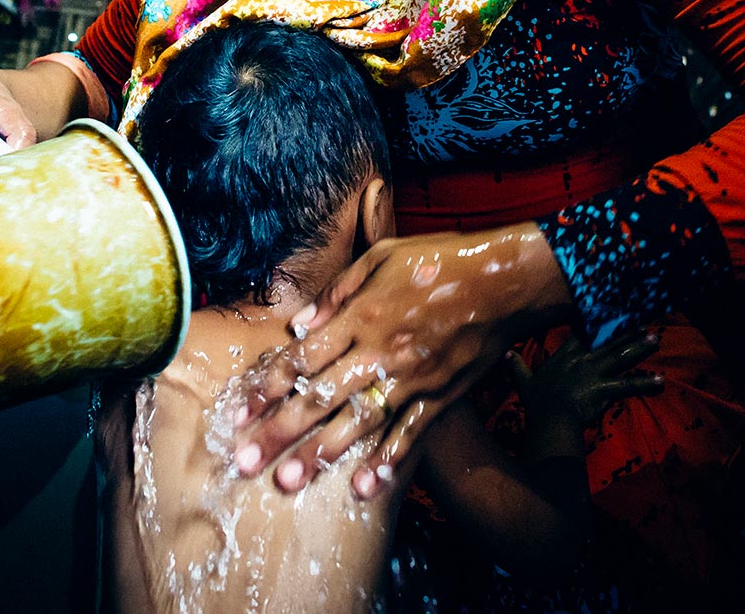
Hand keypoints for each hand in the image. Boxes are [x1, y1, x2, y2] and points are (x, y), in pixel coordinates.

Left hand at [230, 222, 568, 498]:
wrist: (506, 279)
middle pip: (320, 397)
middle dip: (279, 432)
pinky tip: (362, 488)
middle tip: (245, 462)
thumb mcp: (382, 256)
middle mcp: (380, 351)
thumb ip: (338, 291)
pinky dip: (387, 461)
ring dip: (321, 454)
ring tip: (289, 483)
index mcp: (361, 315)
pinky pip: (410, 434)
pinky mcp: (440, 396)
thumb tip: (302, 324)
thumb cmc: (441, 260)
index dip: (267, 385)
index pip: (303, 357)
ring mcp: (411, 378)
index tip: (238, 412)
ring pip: (358, 423)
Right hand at [511, 330, 662, 428]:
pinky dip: (645, 383)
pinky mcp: (606, 389)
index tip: (608, 309)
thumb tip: (505, 353)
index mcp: (566, 356)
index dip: (596, 320)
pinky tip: (660, 381)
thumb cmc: (537, 402)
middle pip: (608, 340)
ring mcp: (596, 372)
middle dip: (626, 329)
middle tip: (643, 320)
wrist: (550, 419)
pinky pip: (629, 386)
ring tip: (655, 338)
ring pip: (622, 356)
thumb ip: (516, 365)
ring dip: (640, 347)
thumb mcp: (524, 381)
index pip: (582, 332)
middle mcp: (583, 359)